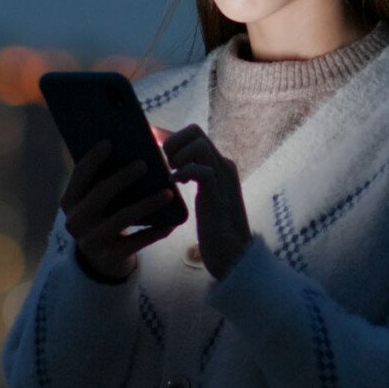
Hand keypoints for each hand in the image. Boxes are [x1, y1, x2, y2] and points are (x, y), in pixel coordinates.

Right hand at [61, 140, 176, 281]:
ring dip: (147, 204)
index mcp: (69, 202)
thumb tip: (128, 149)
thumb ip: (101, 180)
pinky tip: (171, 223)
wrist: (101, 260)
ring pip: (122, 217)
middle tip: (144, 164)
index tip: (110, 142)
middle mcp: (75, 221)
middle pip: (100, 193)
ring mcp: (91, 241)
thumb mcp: (93, 202)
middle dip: (122, 177)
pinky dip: (155, 232)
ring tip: (168, 193)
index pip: (79, 175)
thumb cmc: (102, 217)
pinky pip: (137, 242)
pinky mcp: (110, 256)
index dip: (93, 158)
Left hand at [161, 124, 250, 279]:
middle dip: (173, 142)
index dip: (169, 136)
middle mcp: (223, 166)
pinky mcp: (218, 196)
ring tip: (173, 175)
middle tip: (167, 166)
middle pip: (195, 131)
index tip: (154, 149)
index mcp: (218, 164)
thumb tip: (167, 165)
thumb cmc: (214, 230)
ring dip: (178, 156)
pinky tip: (176, 185)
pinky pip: (203, 171)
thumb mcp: (202, 196)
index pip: (193, 133)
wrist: (235, 257)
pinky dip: (184, 173)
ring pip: (199, 144)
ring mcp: (223, 179)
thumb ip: (191, 177)